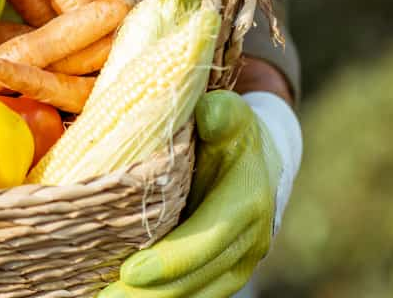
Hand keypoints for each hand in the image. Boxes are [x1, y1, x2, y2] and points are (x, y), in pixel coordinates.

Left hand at [98, 90, 301, 297]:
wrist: (261, 161)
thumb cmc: (232, 134)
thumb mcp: (231, 115)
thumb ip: (223, 114)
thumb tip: (211, 112)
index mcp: (246, 201)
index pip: (209, 237)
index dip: (172, 258)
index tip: (131, 271)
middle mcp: (248, 240)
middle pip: (198, 278)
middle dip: (152, 294)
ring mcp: (238, 262)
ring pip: (196, 294)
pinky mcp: (224, 273)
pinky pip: (195, 294)